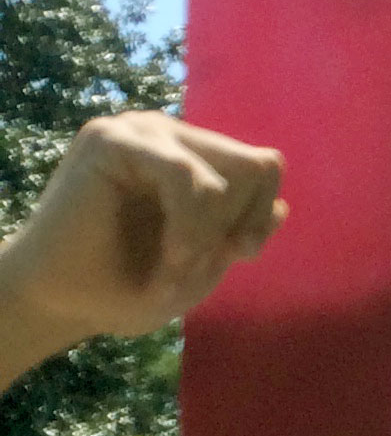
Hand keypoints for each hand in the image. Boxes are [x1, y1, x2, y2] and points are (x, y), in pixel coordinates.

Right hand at [0, 111, 284, 353]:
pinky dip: (188, 226)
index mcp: (193, 157)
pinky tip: (171, 256)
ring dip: (207, 235)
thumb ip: (242, 232)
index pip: (264, 166)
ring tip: (175, 266)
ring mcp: (141, 132)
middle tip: (196, 264)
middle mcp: (170, 136)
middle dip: (236, 226)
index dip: (259, 216)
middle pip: (256, 166)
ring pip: (224, 174)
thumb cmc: (129, 288)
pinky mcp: (111, 140)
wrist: (62, 304)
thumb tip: (282, 207)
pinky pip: (184, 174)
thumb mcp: (203, 264)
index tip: (236, 256)